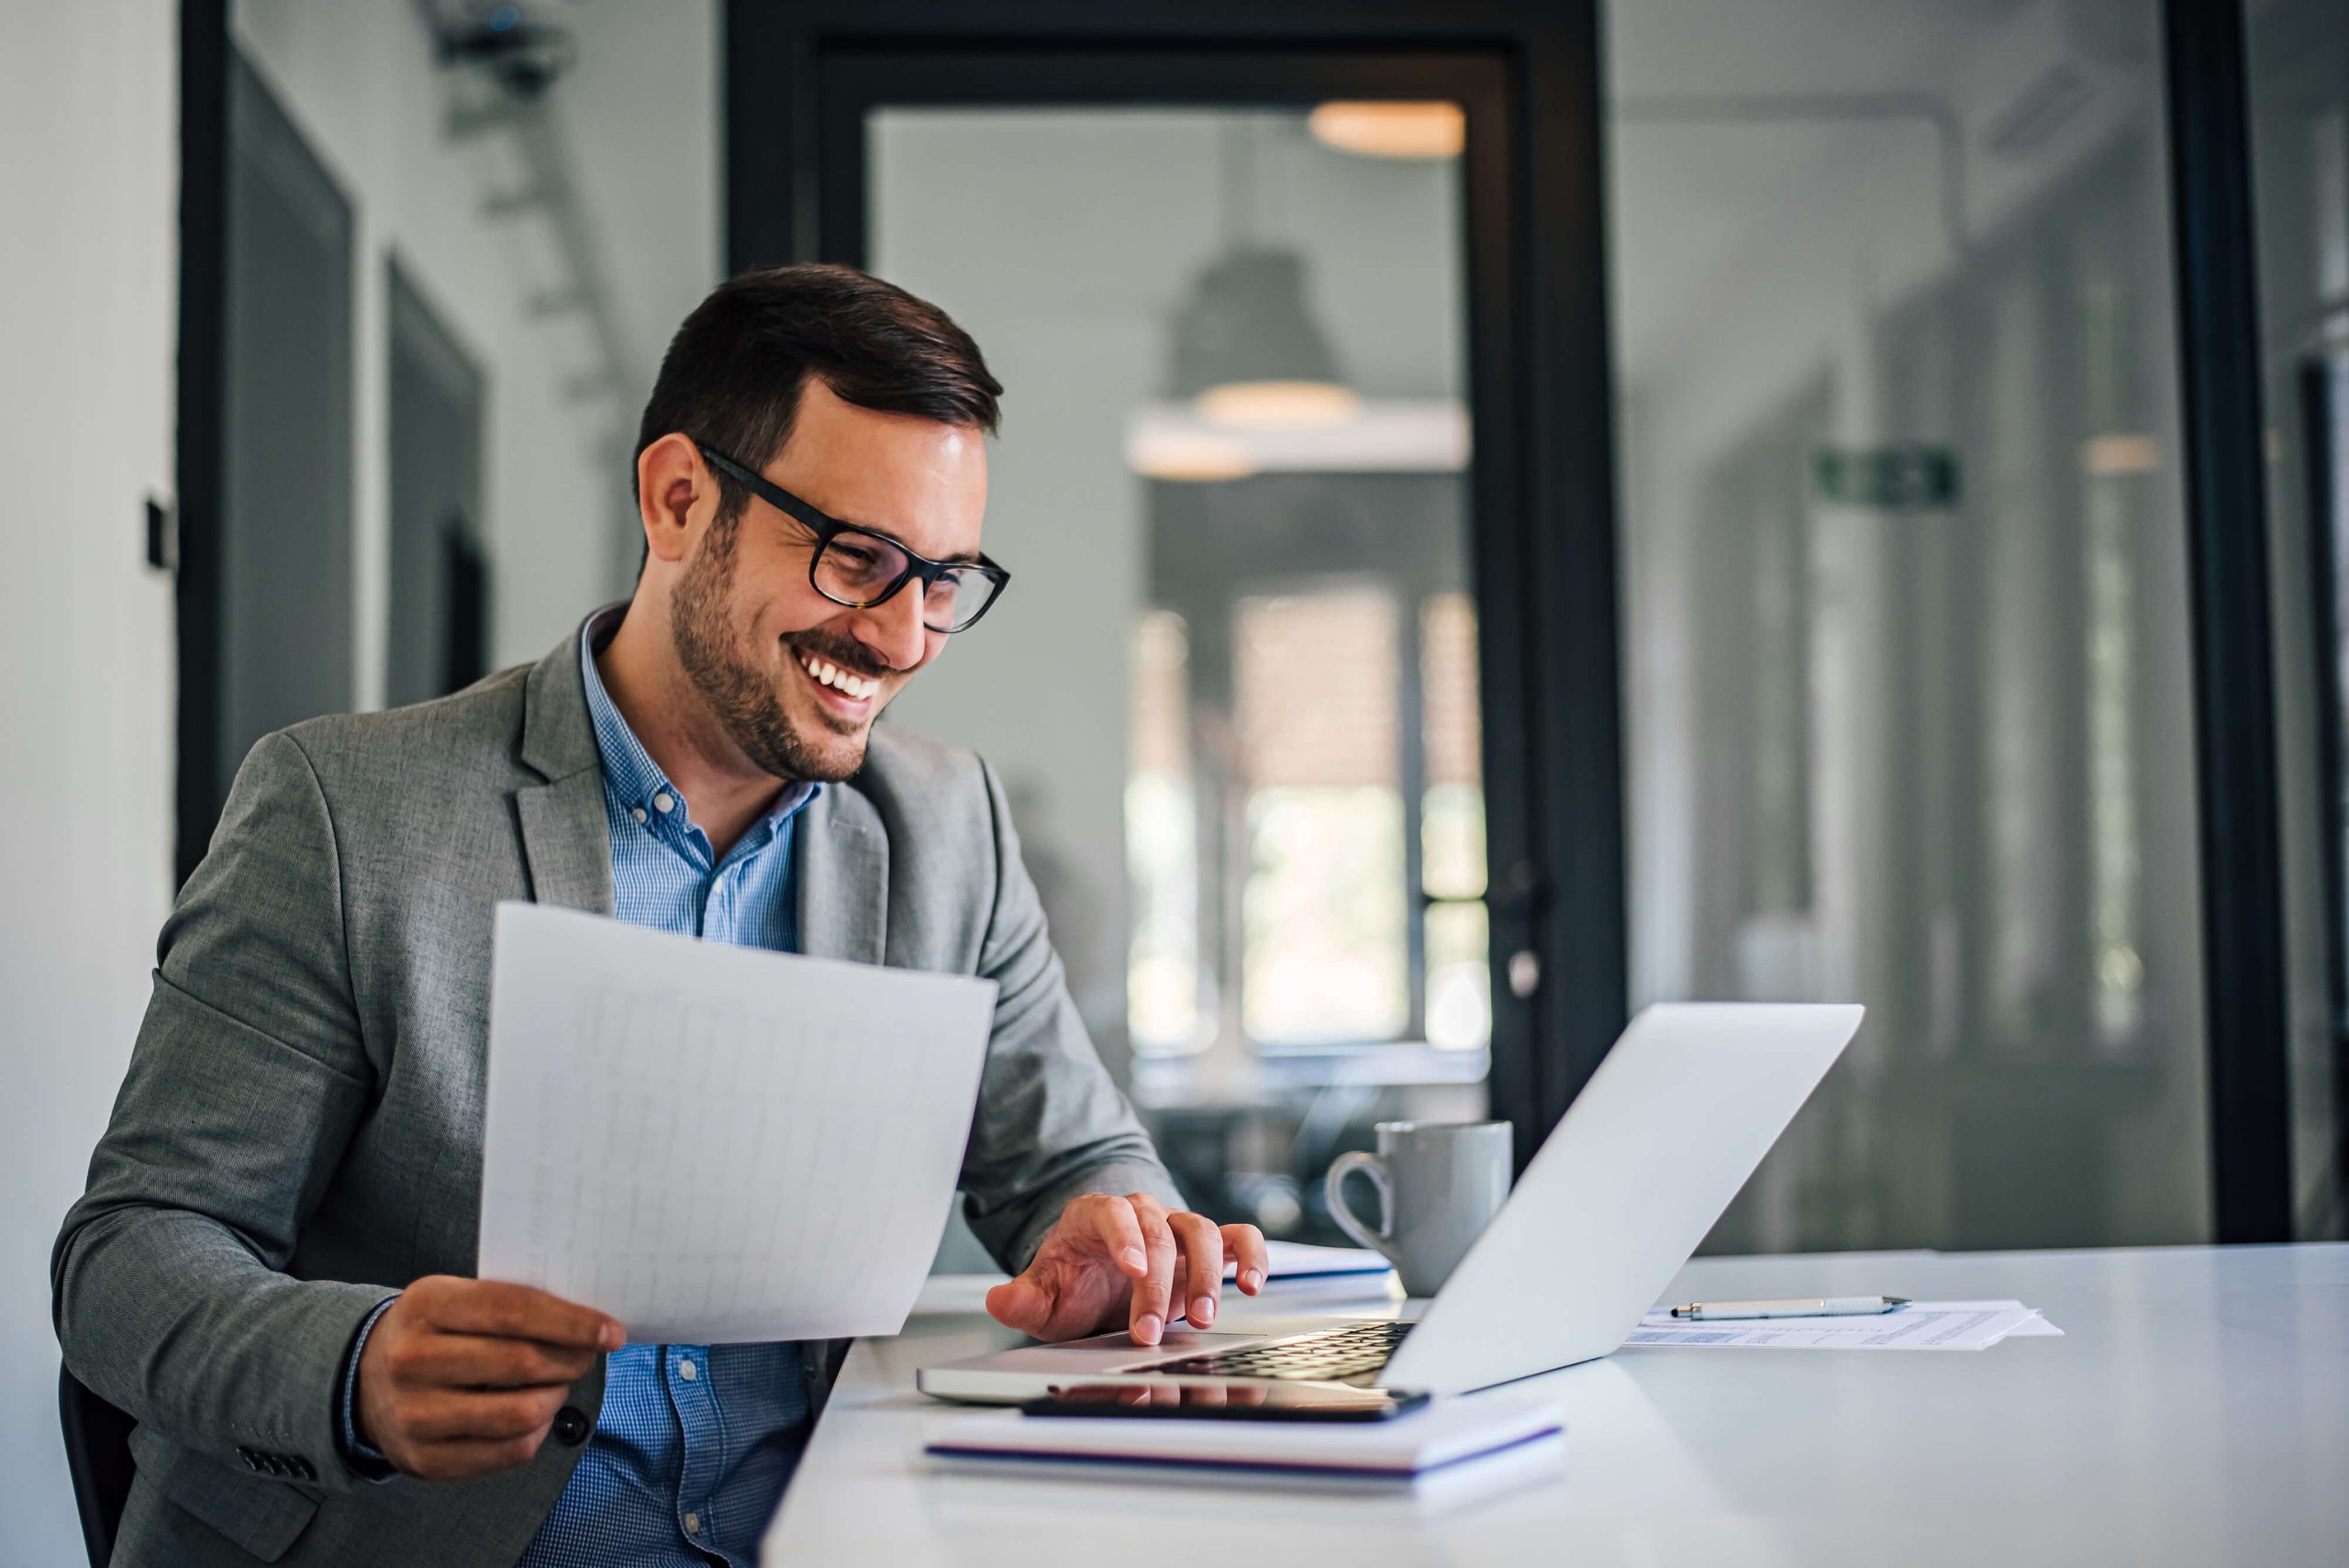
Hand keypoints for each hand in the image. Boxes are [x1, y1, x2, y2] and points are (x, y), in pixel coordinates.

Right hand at [355, 1276, 623, 1480]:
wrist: (364, 1380)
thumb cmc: (433, 1331)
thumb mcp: (457, 1297)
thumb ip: (511, 1303)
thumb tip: (589, 1323)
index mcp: (427, 1305)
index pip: (514, 1310)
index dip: (572, 1322)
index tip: (611, 1332)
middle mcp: (412, 1359)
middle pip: (522, 1363)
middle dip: (571, 1360)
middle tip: (585, 1356)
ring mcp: (415, 1414)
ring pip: (520, 1414)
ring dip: (556, 1398)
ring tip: (556, 1384)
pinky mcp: (425, 1458)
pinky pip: (508, 1452)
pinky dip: (538, 1432)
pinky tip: (535, 1414)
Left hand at [984, 1192, 1268, 1346]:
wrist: (1100, 1279)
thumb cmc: (1073, 1283)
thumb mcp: (1044, 1296)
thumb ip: (1023, 1299)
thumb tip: (999, 1300)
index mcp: (1097, 1215)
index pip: (1113, 1213)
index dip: (1126, 1238)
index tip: (1134, 1269)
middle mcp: (1141, 1214)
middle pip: (1159, 1232)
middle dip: (1158, 1286)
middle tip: (1151, 1330)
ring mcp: (1177, 1226)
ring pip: (1201, 1230)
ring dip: (1208, 1274)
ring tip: (1203, 1317)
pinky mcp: (1207, 1247)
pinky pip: (1238, 1237)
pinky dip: (1249, 1256)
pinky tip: (1250, 1286)